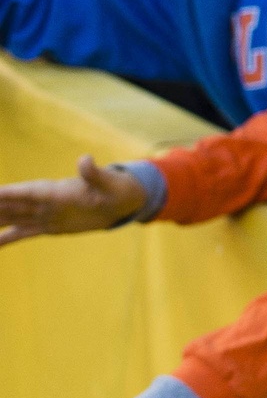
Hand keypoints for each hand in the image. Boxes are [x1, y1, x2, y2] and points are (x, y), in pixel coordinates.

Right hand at [0, 156, 146, 243]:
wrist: (123, 201)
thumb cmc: (118, 188)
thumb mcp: (108, 182)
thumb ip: (93, 173)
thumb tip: (85, 159)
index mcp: (53, 190)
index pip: (22, 192)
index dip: (5, 194)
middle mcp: (43, 201)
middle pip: (9, 205)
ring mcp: (44, 214)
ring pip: (10, 219)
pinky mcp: (48, 227)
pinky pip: (21, 234)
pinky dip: (5, 239)